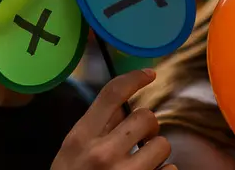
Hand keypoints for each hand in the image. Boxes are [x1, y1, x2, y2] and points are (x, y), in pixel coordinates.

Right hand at [51, 69, 175, 169]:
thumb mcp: (71, 151)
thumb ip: (94, 128)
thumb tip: (123, 104)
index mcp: (81, 138)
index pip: (112, 94)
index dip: (135, 78)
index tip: (149, 74)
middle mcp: (102, 154)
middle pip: (145, 116)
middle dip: (147, 126)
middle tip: (139, 138)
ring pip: (162, 144)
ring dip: (156, 152)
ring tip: (142, 162)